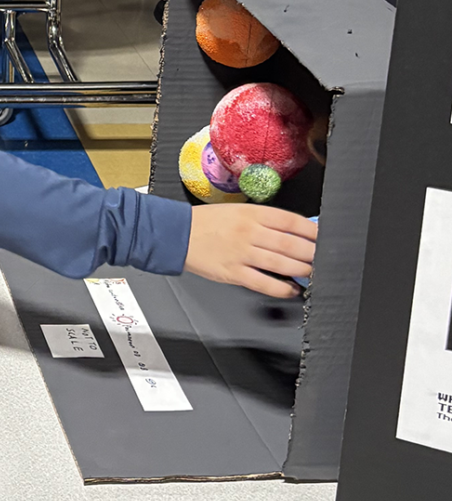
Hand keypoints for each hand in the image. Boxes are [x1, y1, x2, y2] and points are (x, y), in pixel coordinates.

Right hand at [183, 205, 316, 297]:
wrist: (177, 233)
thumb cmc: (207, 222)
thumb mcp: (237, 211)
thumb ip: (264, 221)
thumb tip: (292, 232)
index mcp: (251, 214)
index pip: (290, 221)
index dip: (312, 231)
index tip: (322, 237)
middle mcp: (249, 232)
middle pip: (290, 244)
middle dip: (311, 253)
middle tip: (322, 258)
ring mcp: (242, 254)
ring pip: (281, 264)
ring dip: (302, 270)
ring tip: (311, 273)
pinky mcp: (233, 273)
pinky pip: (264, 283)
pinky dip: (282, 288)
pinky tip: (291, 289)